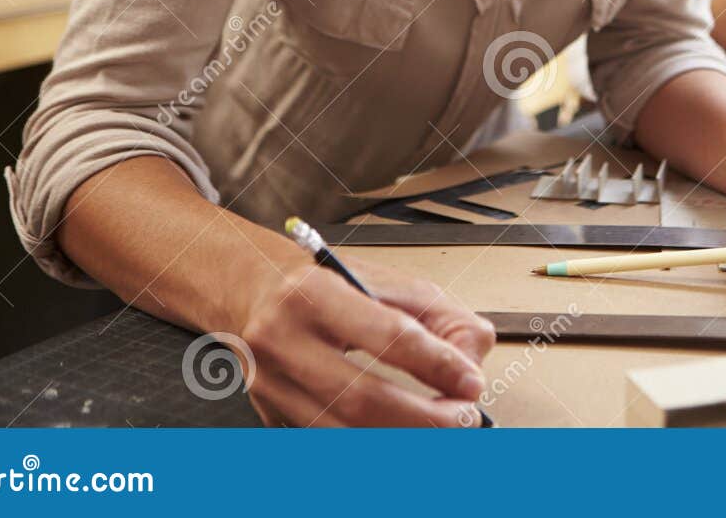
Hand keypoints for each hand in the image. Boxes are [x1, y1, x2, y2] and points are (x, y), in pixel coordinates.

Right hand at [234, 259, 495, 426]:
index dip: (438, 365)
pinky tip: (402, 435)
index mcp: (313, 294)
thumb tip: (469, 365)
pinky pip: (330, 440)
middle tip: (462, 418)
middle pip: (362, 399)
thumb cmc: (325, 284)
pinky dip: (373, 443)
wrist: (254, 290)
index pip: (387, 336)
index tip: (471, 383)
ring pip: (345, 432)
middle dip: (424, 418)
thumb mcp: (388, 281)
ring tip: (440, 429)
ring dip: (403, 439)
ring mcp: (270, 385)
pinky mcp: (270, 415)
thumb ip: (439, 316)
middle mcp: (282, 341)